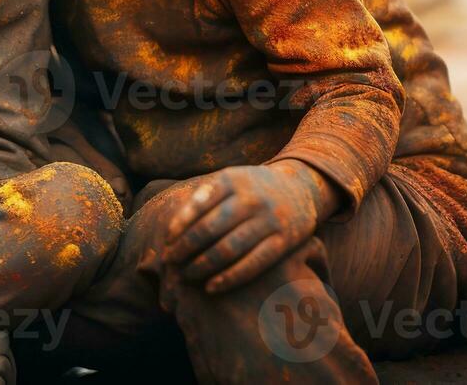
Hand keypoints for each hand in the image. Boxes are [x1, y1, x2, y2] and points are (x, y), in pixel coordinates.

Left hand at [161, 161, 339, 292]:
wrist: (300, 186)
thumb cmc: (252, 188)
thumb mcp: (229, 180)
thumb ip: (203, 198)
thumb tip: (171, 231)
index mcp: (231, 180)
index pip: (197, 206)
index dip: (178, 228)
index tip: (166, 244)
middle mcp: (250, 198)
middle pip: (209, 229)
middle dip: (185, 249)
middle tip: (170, 263)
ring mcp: (269, 219)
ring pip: (229, 248)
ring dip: (203, 265)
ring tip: (187, 276)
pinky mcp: (285, 240)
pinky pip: (254, 263)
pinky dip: (230, 278)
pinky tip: (212, 287)